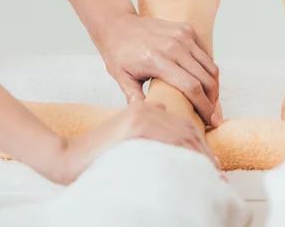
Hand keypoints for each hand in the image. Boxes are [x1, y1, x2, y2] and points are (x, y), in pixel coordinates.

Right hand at [46, 101, 218, 184]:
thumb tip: (169, 123)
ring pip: (182, 136)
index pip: (182, 124)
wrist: (66, 156)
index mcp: (146, 109)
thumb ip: (146, 124)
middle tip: (217, 171)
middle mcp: (147, 109)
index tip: (211, 161)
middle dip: (204, 153)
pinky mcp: (136, 128)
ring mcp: (142, 117)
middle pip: (186, 129)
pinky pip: (170, 142)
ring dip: (200, 157)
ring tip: (212, 175)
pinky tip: (196, 169)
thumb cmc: (96, 152)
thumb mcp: (125, 132)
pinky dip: (186, 155)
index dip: (200, 143)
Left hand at [94, 10, 218, 124]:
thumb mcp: (121, 78)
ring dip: (214, 86)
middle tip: (213, 115)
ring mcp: (183, 36)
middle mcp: (174, 46)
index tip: (208, 120)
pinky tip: (204, 83)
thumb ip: (136, 99)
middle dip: (213, 100)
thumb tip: (151, 118)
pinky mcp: (187, 30)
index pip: (191, 87)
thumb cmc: (118, 53)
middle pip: (206, 78)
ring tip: (211, 101)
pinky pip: (205, 54)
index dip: (203, 106)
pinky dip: (208, 70)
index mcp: (157, 60)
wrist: (117, 24)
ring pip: (210, 66)